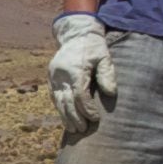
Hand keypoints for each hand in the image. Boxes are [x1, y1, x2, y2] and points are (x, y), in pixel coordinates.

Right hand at [49, 13, 116, 136]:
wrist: (76, 34)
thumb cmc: (93, 47)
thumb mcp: (104, 57)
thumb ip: (107, 74)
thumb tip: (110, 93)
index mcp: (75, 69)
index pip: (80, 95)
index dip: (87, 109)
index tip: (95, 118)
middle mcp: (62, 74)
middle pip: (67, 101)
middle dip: (75, 117)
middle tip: (83, 129)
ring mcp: (54, 77)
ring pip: (58, 101)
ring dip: (65, 116)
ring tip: (73, 129)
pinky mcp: (51, 78)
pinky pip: (54, 97)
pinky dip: (60, 108)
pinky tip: (65, 118)